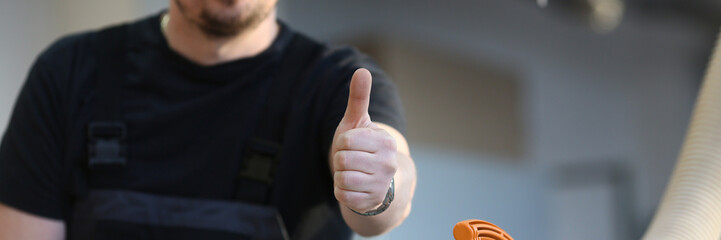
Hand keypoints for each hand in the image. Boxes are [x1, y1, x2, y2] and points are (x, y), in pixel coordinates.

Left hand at [331, 68, 397, 213]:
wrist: (377, 181)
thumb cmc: (363, 147)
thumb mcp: (359, 123)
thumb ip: (359, 98)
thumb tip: (361, 70)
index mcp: (386, 142)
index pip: (346, 141)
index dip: (343, 144)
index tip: (352, 146)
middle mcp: (388, 164)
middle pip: (343, 160)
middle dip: (341, 160)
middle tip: (352, 161)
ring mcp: (382, 185)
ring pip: (342, 178)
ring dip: (340, 176)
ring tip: (352, 173)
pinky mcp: (372, 202)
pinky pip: (342, 195)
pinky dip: (341, 191)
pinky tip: (353, 187)